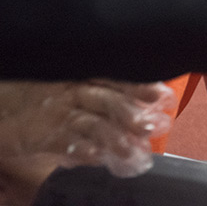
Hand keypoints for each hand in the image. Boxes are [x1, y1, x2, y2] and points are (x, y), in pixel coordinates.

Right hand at [0, 80, 172, 177]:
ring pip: (89, 123)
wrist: (2, 111)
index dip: (137, 86)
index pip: (114, 78)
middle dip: (130, 113)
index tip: (161, 95)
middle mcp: (71, 92)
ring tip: (131, 150)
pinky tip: (98, 157)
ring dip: (112, 137)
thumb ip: (106, 98)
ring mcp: (57, 113)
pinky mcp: (41, 134)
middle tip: (151, 126)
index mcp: (82, 78)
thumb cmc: (46, 101)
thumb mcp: (74, 91)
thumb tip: (146, 113)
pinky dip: (81, 150)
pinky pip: (64, 142)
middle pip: (105, 99)